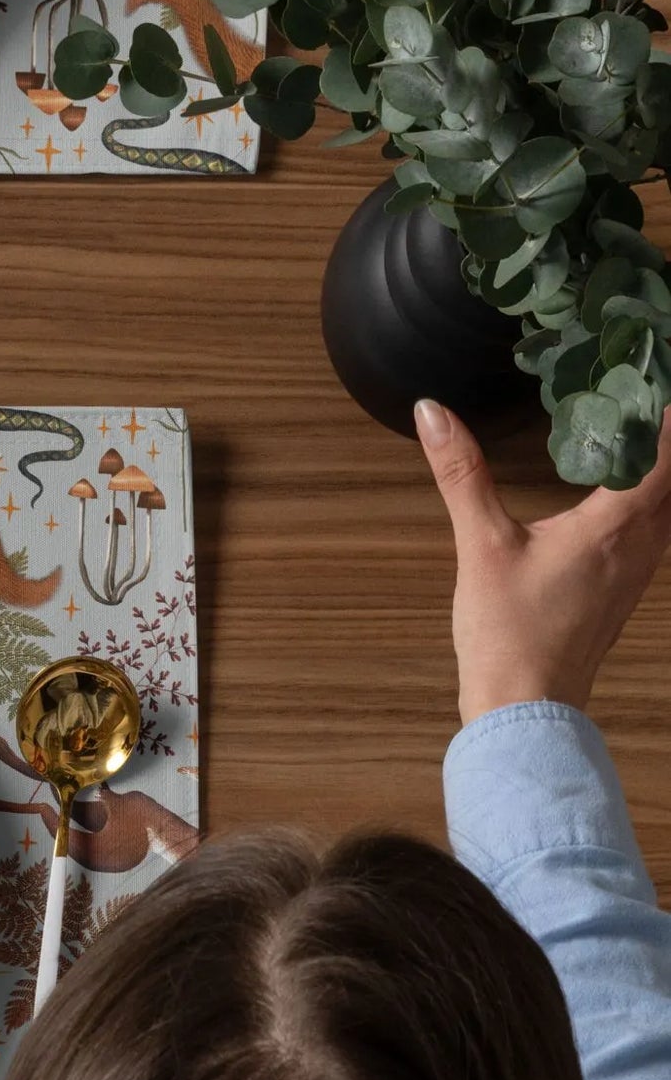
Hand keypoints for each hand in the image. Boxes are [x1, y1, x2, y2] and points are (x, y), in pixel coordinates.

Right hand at [416, 399, 670, 723]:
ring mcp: (639, 568)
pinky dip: (650, 497)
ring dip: (661, 465)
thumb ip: (461, 475)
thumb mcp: (481, 546)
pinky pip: (656, 527)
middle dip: (663, 433)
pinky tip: (619, 492)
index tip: (645, 372)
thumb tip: (433, 412)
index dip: (662, 407)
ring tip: (633, 430)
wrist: (525, 707)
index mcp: (617, 523)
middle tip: (637, 393)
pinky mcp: (625, 588)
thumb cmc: (509, 634)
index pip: (665, 447)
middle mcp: (643, 542)